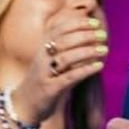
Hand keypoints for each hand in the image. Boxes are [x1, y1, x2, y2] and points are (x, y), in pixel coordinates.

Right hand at [10, 9, 107, 123]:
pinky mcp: (50, 89)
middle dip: (84, 35)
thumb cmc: (44, 81)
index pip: (57, 30)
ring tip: (105, 50)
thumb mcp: (51, 62)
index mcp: (42, 49)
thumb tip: (90, 36)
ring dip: (87, 51)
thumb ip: (66, 49)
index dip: (76, 24)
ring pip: (65, 58)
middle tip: (103, 34)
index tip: (95, 23)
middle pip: (62, 41)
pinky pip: (68, 78)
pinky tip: (99, 66)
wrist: (23, 105)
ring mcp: (44, 74)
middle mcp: (41, 59)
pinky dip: (84, 70)